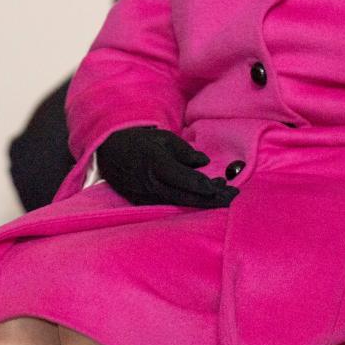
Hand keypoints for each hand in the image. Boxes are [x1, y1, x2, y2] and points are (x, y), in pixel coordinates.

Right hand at [96, 126, 237, 207]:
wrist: (111, 151)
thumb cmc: (142, 142)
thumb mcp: (164, 138)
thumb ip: (184, 151)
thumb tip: (203, 161)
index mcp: (155, 164)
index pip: (183, 179)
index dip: (203, 185)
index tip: (222, 186)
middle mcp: (150, 184)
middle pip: (184, 197)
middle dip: (210, 200)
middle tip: (232, 198)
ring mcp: (145, 197)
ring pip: (179, 204)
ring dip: (203, 202)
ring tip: (225, 196)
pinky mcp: (143, 203)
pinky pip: (169, 206)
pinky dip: (189, 203)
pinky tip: (205, 198)